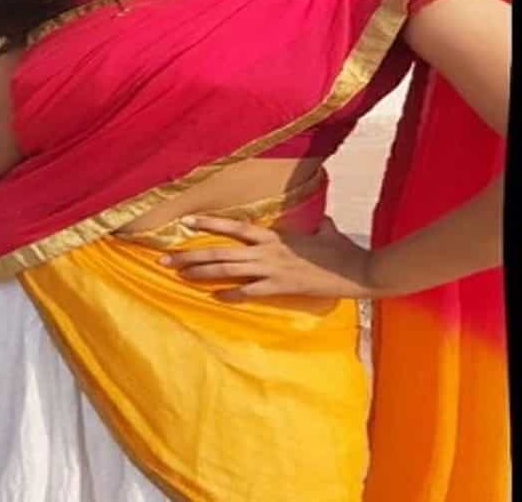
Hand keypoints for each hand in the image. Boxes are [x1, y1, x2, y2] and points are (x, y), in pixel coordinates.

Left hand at [158, 215, 375, 301]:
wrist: (355, 269)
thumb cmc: (340, 250)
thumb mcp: (326, 232)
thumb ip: (318, 227)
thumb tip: (323, 223)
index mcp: (274, 235)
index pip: (234, 226)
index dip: (209, 224)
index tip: (186, 223)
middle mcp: (267, 250)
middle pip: (220, 252)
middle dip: (190, 256)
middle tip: (165, 260)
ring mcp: (272, 270)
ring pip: (228, 271)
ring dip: (201, 274)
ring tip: (179, 276)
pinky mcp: (280, 288)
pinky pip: (249, 292)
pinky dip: (231, 295)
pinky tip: (216, 298)